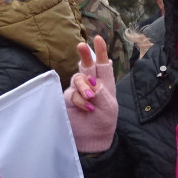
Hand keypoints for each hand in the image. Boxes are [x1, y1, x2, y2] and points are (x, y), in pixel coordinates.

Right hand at [63, 35, 117, 152]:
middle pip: (86, 65)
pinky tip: (88, 108)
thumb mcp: (109, 106)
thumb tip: (90, 80)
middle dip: (84, 54)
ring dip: (84, 85)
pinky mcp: (69, 99)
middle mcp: (91, 84)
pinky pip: (71, 93)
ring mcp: (78, 91)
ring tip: (91, 97)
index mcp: (105, 83)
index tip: (98, 38)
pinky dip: (80, 99)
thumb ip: (100, 92)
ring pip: (77, 78)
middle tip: (81, 45)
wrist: (93, 138)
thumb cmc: (105, 121)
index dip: (100, 51)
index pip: (103, 64)